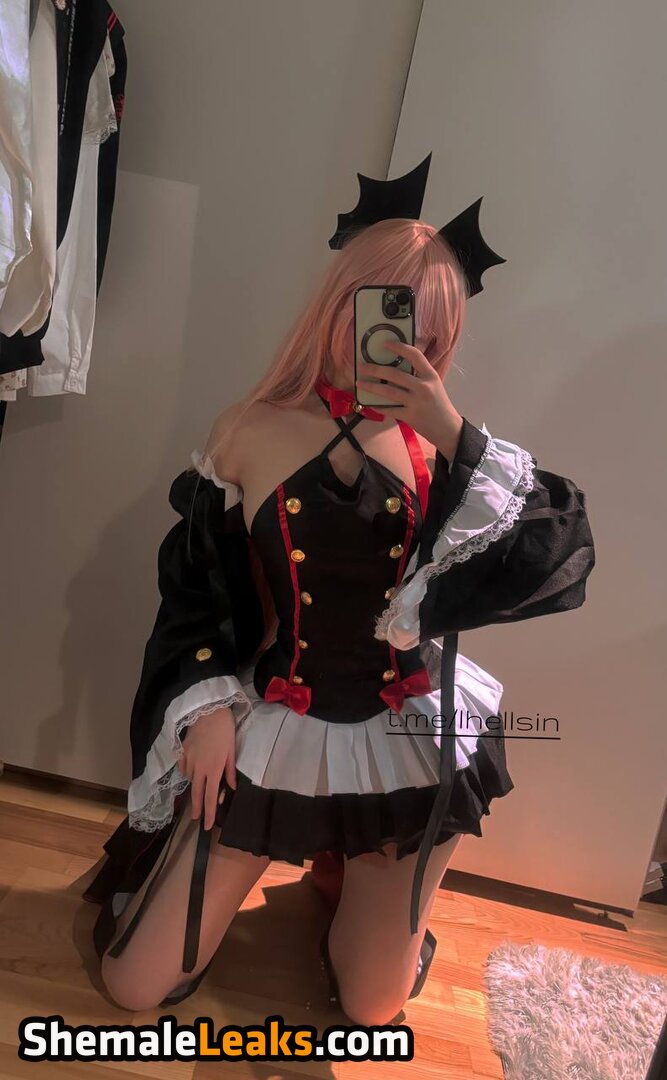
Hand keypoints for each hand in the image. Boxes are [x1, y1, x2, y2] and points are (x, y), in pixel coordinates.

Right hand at [179, 706, 236, 829]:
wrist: (209, 712)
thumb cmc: (224, 731)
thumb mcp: (231, 752)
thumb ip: (230, 771)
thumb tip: (231, 788)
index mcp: (213, 770)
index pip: (210, 797)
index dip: (209, 813)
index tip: (207, 826)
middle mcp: (198, 768)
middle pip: (196, 793)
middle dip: (197, 808)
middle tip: (197, 819)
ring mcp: (188, 760)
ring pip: (190, 780)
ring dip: (195, 787)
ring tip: (200, 788)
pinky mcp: (182, 752)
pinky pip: (183, 768)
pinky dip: (188, 772)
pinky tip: (192, 771)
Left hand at [356, 341, 462, 461]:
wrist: (447, 428)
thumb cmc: (438, 404)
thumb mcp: (433, 385)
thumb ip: (418, 376)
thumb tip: (395, 367)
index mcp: (430, 375)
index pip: (415, 356)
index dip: (399, 347)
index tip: (385, 344)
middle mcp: (423, 387)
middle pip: (395, 375)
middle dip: (375, 370)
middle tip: (362, 367)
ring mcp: (416, 402)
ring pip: (388, 392)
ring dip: (372, 387)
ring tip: (360, 383)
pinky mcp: (410, 416)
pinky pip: (389, 409)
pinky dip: (378, 406)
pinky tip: (369, 402)